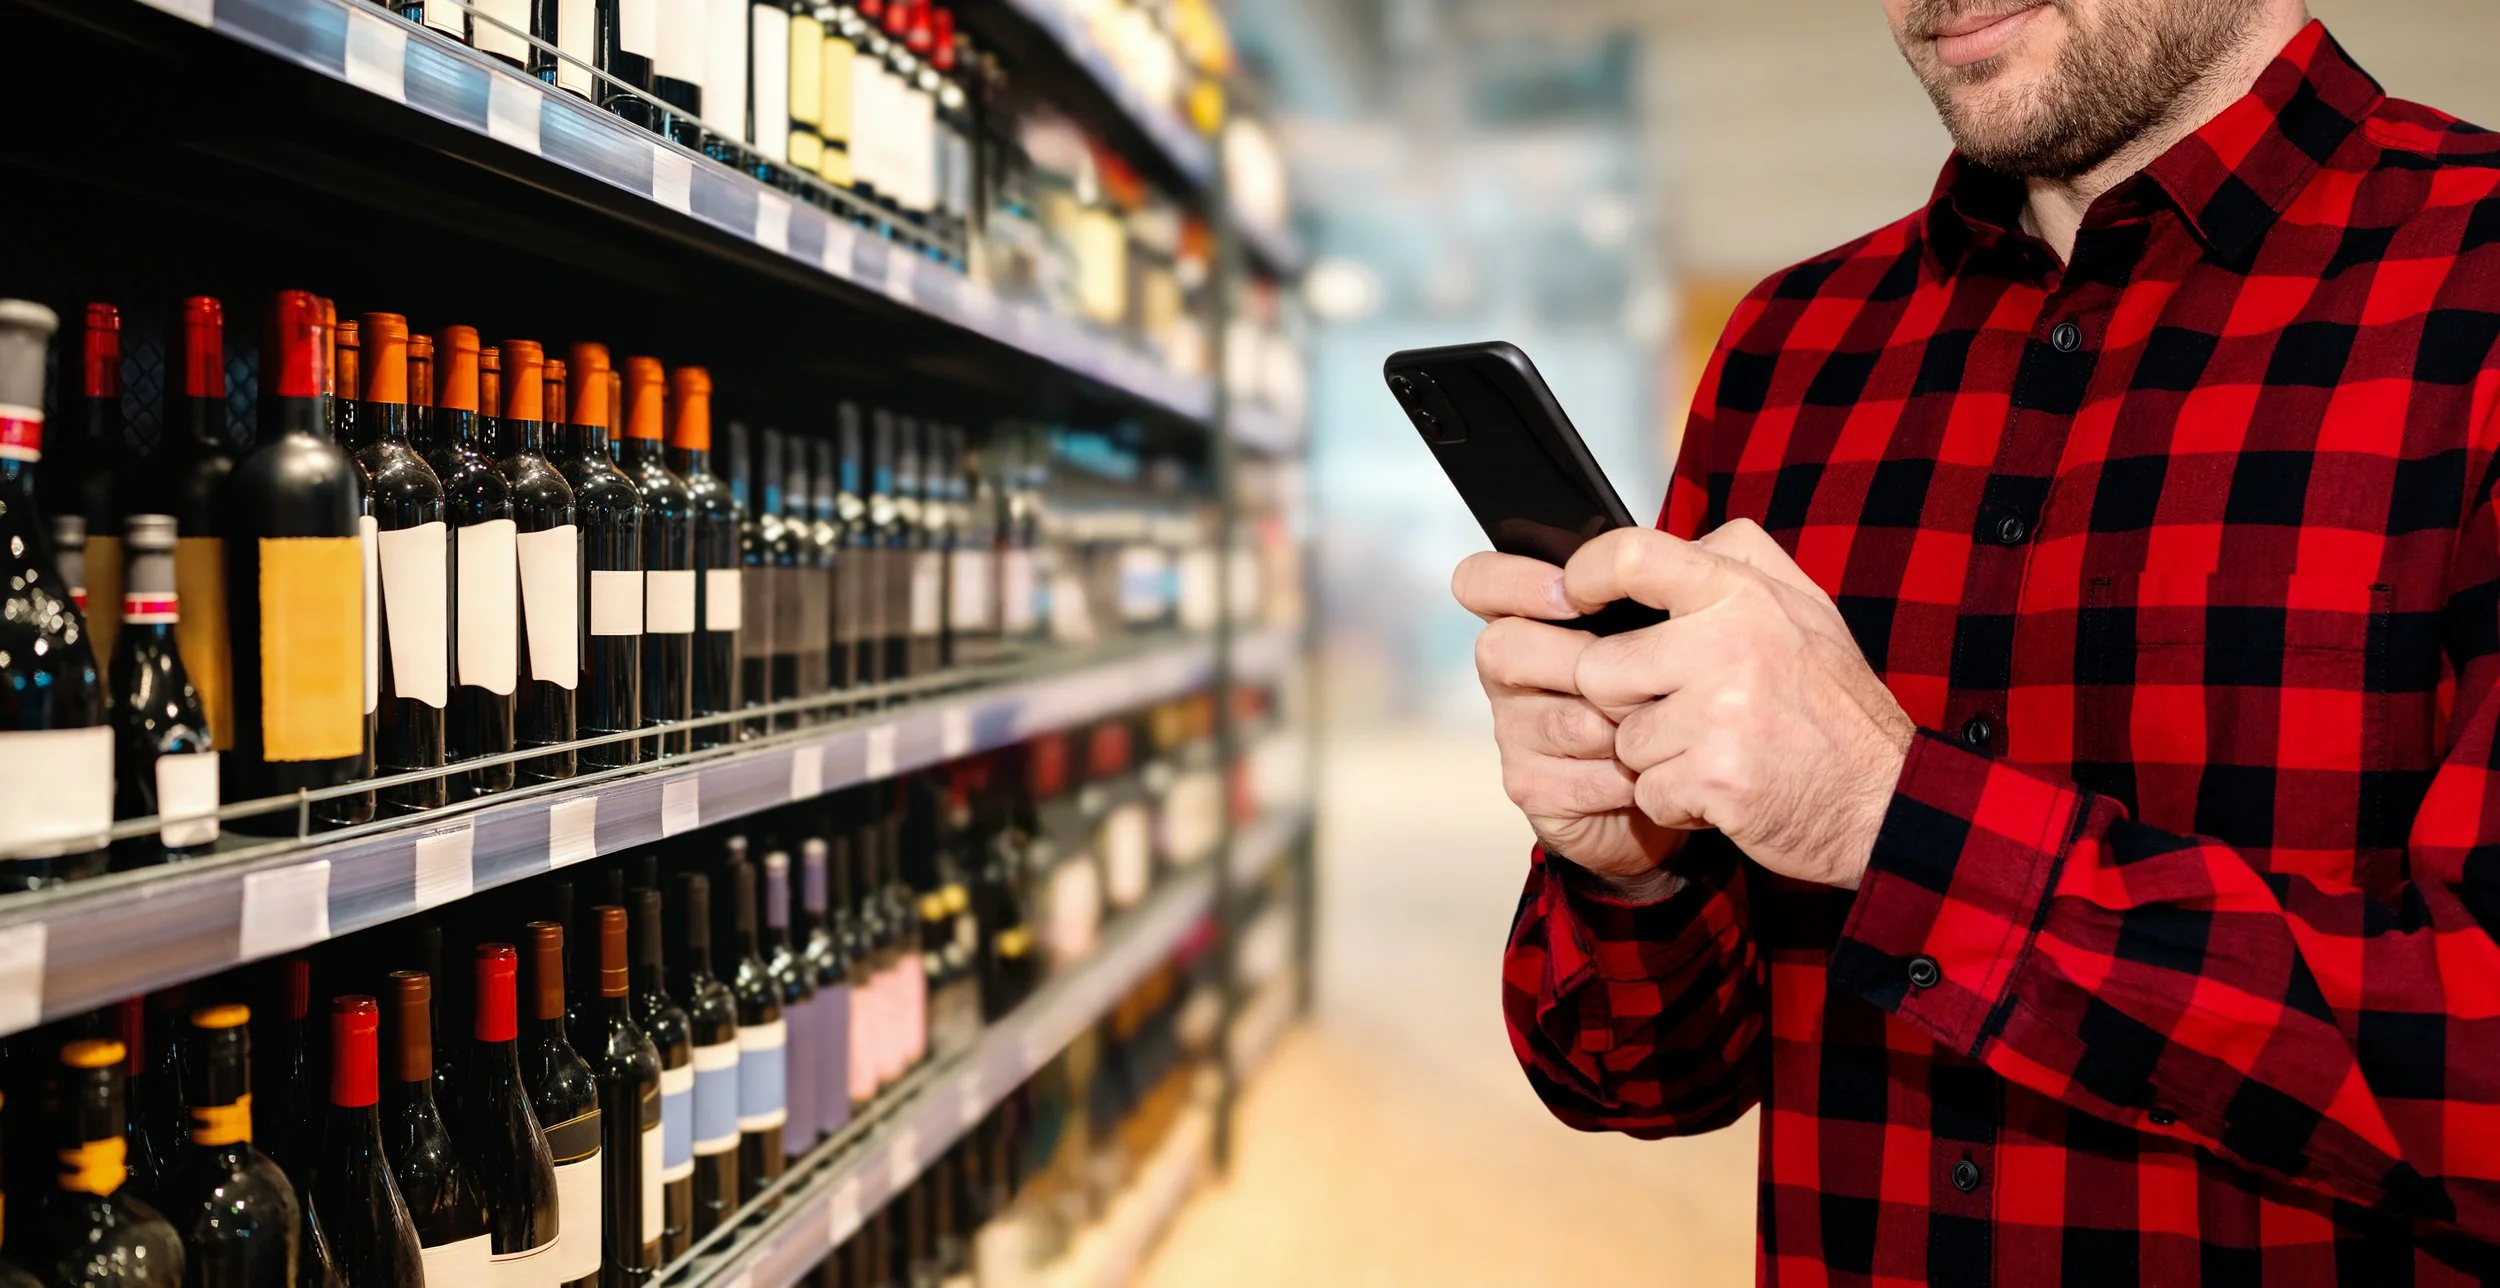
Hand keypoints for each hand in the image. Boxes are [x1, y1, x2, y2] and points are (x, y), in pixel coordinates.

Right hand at [1454, 552, 1681, 881]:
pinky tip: (1647, 773)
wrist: (1683, 777)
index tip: (1571, 595)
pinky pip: (1575, 779)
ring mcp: (1513, 731)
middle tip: (1639, 676)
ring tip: (1663, 726)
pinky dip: (1624, 778)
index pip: (1479, 581)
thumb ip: (1674, 575)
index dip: (1513, 581)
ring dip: (1622, 724)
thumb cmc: (1672, 688)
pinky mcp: (1531, 786)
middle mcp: (1508, 671)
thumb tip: (1700, 545)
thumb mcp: (1675, 621)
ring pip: (1559, 719)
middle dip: (1579, 663)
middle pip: (1500, 648)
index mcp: (1531, 616)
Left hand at [1567, 522, 1913, 889]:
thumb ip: (1737, 565)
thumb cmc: (1835, 706)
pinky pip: (1646, 791)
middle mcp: (1729, 645)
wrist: (1886, 801)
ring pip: (1622, 738)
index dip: (1585, 575)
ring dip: (1656, 758)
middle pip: (1600, 668)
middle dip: (1626, 702)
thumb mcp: (1803, 609)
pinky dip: (1675, 801)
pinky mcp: (1715, 778)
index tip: (1576, 596)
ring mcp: (1721, 714)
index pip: (1631, 557)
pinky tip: (1720, 788)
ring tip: (1714, 751)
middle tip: (1682, 713)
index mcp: (1743, 593)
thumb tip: (1670, 540)